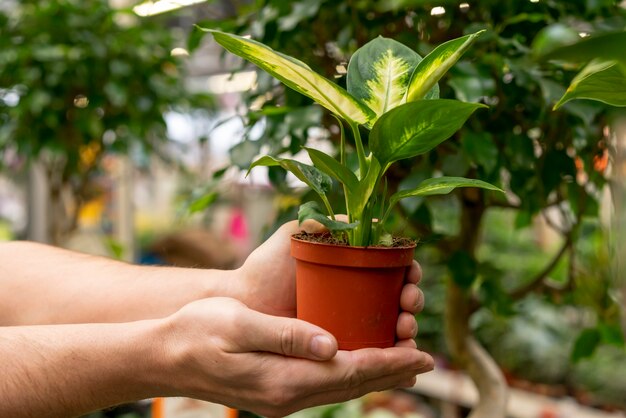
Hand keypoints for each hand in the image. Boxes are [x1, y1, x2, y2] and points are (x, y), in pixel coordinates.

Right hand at [157, 297, 433, 416]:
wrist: (165, 356)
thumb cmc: (198, 332)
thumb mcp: (240, 325)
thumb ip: (286, 335)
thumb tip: (332, 344)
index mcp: (283, 379)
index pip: (350, 372)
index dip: (389, 362)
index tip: (422, 355)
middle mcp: (288, 395)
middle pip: (353, 384)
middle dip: (391, 371)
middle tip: (426, 359)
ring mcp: (281, 397)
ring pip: (340, 387)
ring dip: (374, 375)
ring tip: (403, 362)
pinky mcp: (276, 390)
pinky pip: (324, 384)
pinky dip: (350, 374)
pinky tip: (358, 363)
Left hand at [236, 220, 424, 346]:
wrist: (243, 304)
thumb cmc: (267, 267)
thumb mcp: (295, 236)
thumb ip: (323, 223)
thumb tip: (366, 219)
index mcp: (352, 266)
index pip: (393, 267)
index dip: (409, 271)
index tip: (410, 274)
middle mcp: (356, 294)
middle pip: (399, 297)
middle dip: (412, 301)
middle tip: (407, 304)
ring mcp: (351, 323)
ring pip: (393, 327)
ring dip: (408, 328)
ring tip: (405, 330)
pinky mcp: (341, 349)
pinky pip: (375, 354)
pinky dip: (393, 358)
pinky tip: (402, 358)